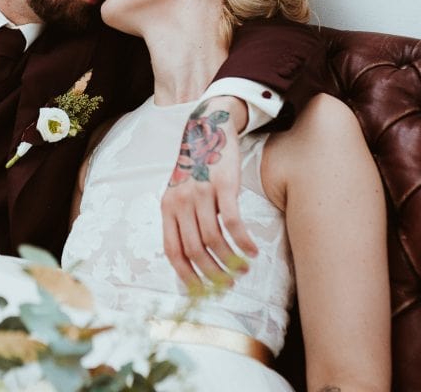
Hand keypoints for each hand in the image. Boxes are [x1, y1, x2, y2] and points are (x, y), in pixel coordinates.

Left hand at [160, 95, 257, 288]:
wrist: (207, 128)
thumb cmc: (197, 168)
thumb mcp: (180, 193)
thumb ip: (182, 221)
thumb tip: (192, 261)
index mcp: (167, 208)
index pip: (173, 251)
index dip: (186, 275)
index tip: (202, 291)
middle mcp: (180, 202)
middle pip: (194, 249)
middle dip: (212, 273)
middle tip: (229, 283)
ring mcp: (201, 193)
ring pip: (214, 239)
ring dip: (230, 260)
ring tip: (244, 269)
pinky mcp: (223, 185)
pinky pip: (232, 221)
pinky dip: (242, 241)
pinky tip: (252, 251)